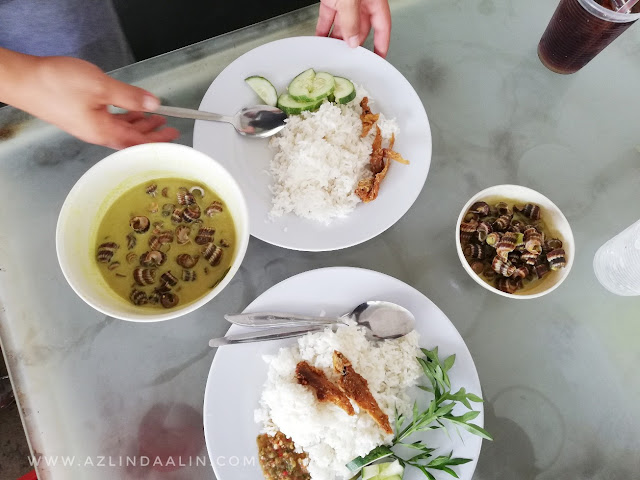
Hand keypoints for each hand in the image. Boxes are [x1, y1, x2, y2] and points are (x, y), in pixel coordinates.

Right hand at [17, 56, 178, 148]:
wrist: (22, 80)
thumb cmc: (54, 84)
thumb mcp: (100, 87)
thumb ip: (129, 96)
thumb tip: (153, 103)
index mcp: (103, 132)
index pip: (139, 143)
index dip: (158, 141)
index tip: (173, 137)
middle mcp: (97, 133)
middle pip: (132, 138)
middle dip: (152, 133)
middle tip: (169, 128)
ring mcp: (88, 126)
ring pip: (121, 129)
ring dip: (139, 123)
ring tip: (155, 117)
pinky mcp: (81, 116)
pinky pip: (109, 121)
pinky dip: (125, 116)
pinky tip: (130, 110)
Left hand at [316, 0, 390, 57]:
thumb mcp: (350, 0)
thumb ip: (352, 20)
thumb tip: (353, 40)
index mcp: (374, 1)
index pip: (382, 27)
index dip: (381, 45)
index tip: (379, 58)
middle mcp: (361, 2)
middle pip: (361, 29)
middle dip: (354, 44)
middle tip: (350, 58)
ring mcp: (346, 2)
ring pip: (343, 26)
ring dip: (337, 39)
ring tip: (333, 51)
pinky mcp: (331, 0)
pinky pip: (328, 18)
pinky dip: (323, 29)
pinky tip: (321, 38)